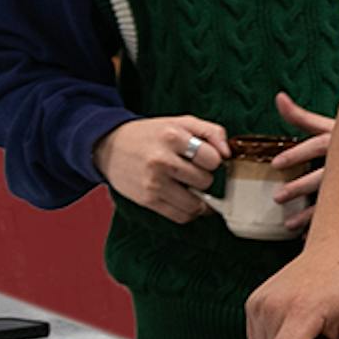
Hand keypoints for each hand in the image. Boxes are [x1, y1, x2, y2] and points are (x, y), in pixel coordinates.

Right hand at [93, 116, 229, 223]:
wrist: (109, 147)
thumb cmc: (151, 134)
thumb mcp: (180, 122)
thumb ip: (211, 131)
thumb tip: (228, 153)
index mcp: (172, 136)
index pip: (212, 158)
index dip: (214, 160)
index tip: (206, 159)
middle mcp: (162, 160)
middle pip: (205, 181)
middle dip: (205, 177)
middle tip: (196, 171)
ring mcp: (153, 183)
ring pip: (195, 204)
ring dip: (200, 199)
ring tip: (192, 187)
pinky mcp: (147, 200)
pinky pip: (180, 216)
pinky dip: (188, 212)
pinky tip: (185, 199)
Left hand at [268, 92, 333, 232]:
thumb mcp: (330, 125)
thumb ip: (302, 116)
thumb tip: (278, 98)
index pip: (317, 146)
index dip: (296, 154)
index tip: (276, 164)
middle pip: (321, 177)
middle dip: (298, 188)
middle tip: (277, 197)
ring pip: (332, 200)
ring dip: (309, 215)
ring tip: (288, 225)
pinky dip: (325, 226)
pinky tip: (311, 237)